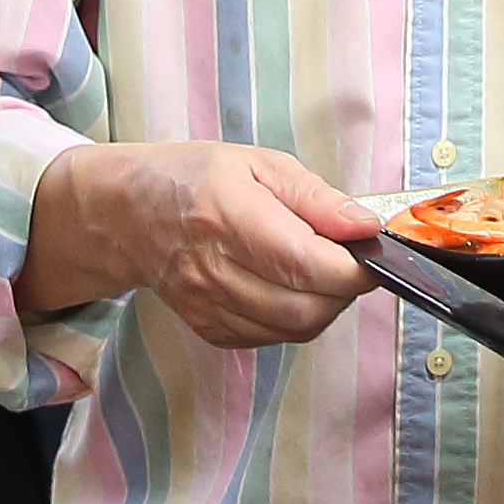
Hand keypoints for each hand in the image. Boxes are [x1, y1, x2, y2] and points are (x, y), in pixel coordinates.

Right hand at [21, 142, 380, 349]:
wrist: (131, 214)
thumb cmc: (196, 180)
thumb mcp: (260, 165)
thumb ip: (317, 198)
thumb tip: (364, 227)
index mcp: (227, 215)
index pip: (304, 263)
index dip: (352, 268)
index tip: (371, 254)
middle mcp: (214, 268)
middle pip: (305, 307)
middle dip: (344, 291)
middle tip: (348, 262)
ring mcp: (208, 306)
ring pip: (294, 329)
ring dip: (324, 306)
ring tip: (319, 272)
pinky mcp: (210, 330)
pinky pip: (272, 338)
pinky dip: (295, 320)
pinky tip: (289, 289)